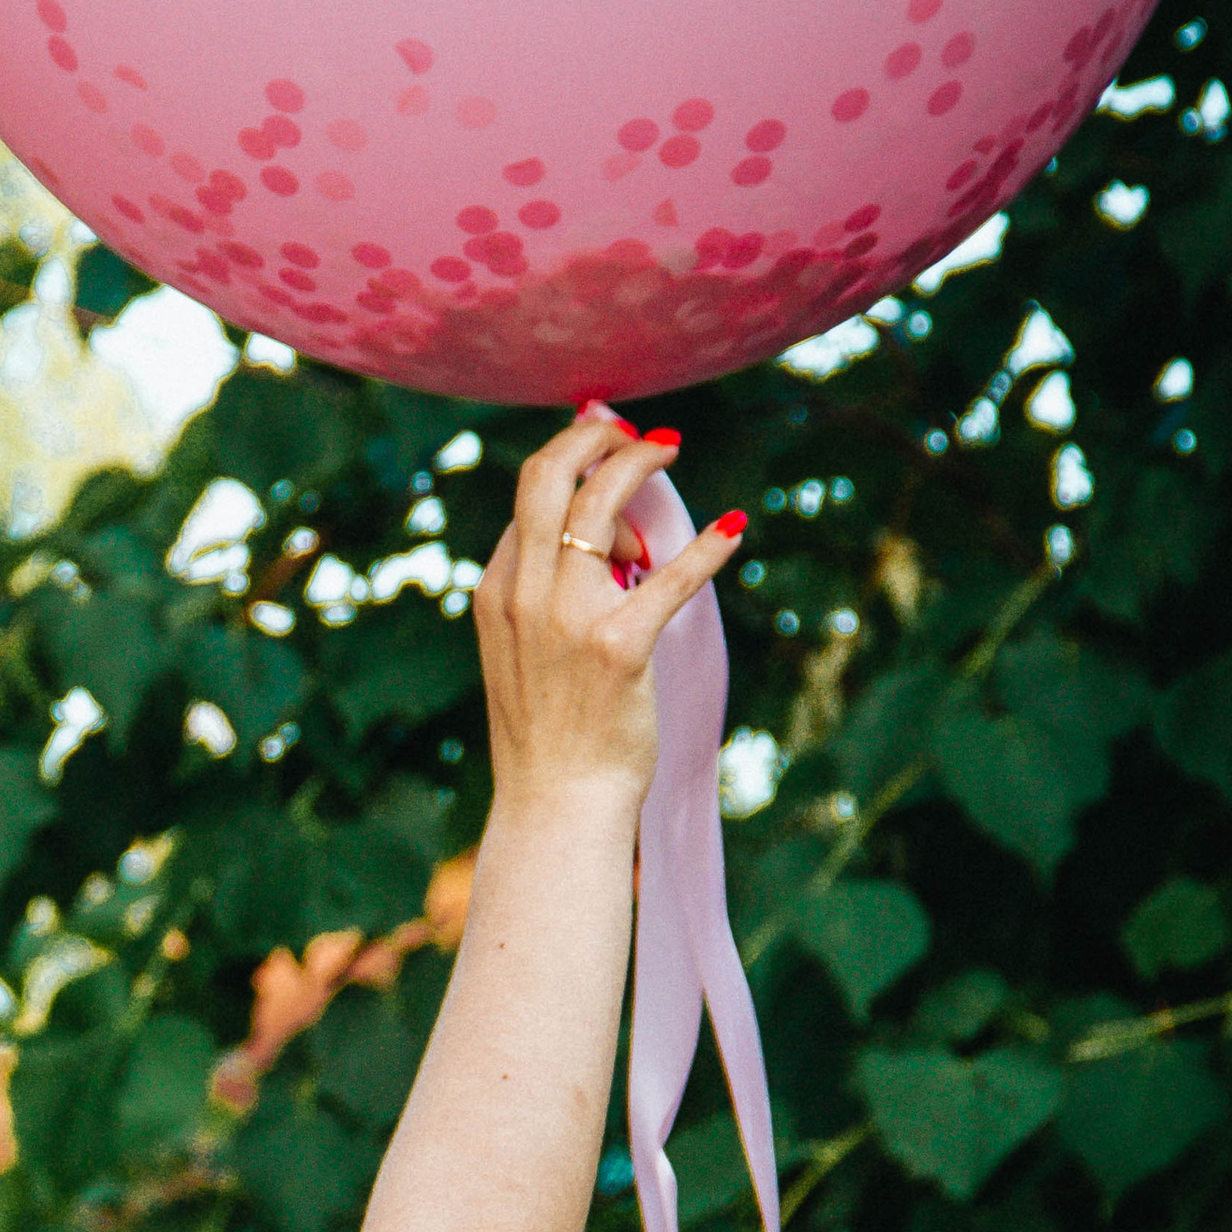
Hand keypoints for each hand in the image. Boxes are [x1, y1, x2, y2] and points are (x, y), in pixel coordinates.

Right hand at [473, 405, 744, 822]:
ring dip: (641, 462)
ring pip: (601, 503)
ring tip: (671, 449)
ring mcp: (568, 618)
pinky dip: (708, 547)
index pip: (527, 499)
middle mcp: (525, 594)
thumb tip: (607, 542)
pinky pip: (671, 577)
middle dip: (595, 435)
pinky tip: (735, 529)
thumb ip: (541, 593)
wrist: (556, 803)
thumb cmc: (549, 734)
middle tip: (636, 429)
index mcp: (497, 593)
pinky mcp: (618, 646)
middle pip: (549, 477)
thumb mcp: (520, 653)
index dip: (571, 463)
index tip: (606, 449)